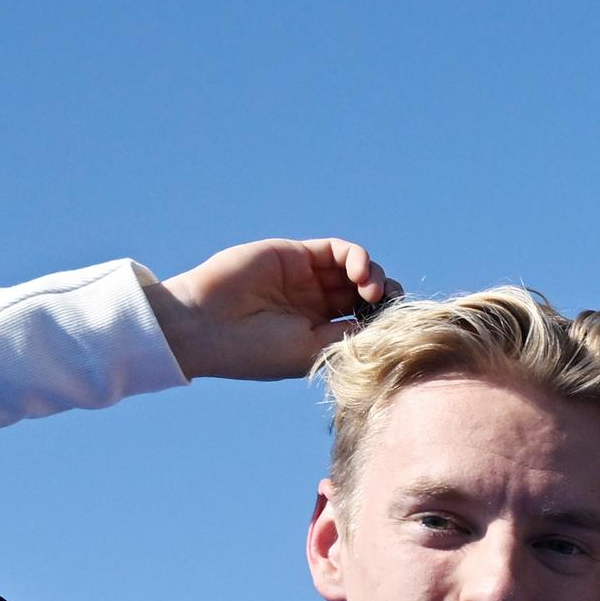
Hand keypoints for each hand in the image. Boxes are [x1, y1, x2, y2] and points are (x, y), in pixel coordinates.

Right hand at [148, 237, 400, 381]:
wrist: (206, 325)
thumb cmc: (255, 350)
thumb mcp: (312, 350)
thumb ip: (350, 335)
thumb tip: (390, 326)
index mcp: (320, 334)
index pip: (365, 321)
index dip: (385, 321)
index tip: (393, 330)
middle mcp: (315, 305)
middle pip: (366, 293)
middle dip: (384, 297)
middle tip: (385, 306)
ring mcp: (306, 278)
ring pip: (356, 270)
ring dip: (374, 277)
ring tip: (370, 292)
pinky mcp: (297, 254)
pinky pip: (339, 250)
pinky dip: (358, 258)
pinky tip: (359, 276)